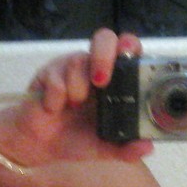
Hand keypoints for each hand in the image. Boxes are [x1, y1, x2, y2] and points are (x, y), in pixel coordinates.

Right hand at [0, 28, 153, 166]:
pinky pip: (56, 79)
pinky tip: (54, 109)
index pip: (127, 49)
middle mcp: (93, 67)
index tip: (132, 62)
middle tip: (101, 82)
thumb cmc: (75, 139)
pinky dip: (56, 100)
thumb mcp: (104, 148)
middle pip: (104, 38)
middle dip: (104, 56)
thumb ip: (125, 148)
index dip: (131, 48)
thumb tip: (147, 146)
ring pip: (78, 61)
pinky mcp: (48, 73)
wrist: (40, 146)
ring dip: (77, 89)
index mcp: (113, 79)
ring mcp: (70, 67)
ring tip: (73, 107)